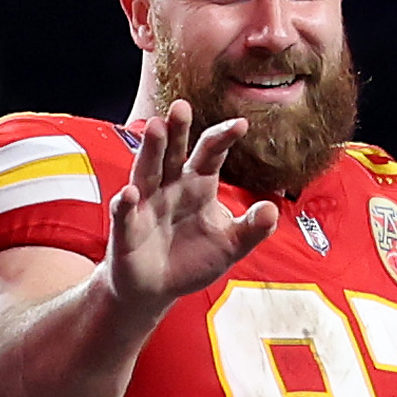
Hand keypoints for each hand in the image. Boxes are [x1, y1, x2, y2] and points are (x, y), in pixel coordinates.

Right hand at [105, 102, 277, 316]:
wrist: (158, 289)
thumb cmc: (192, 259)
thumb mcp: (229, 246)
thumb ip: (251, 229)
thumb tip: (272, 210)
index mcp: (198, 183)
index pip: (210, 153)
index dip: (223, 138)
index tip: (241, 125)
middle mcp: (170, 185)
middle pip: (173, 152)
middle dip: (177, 130)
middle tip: (182, 107)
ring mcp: (146, 204)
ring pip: (148, 171)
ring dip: (151, 150)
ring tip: (156, 128)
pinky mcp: (127, 228)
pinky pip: (125, 213)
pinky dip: (126, 204)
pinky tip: (130, 195)